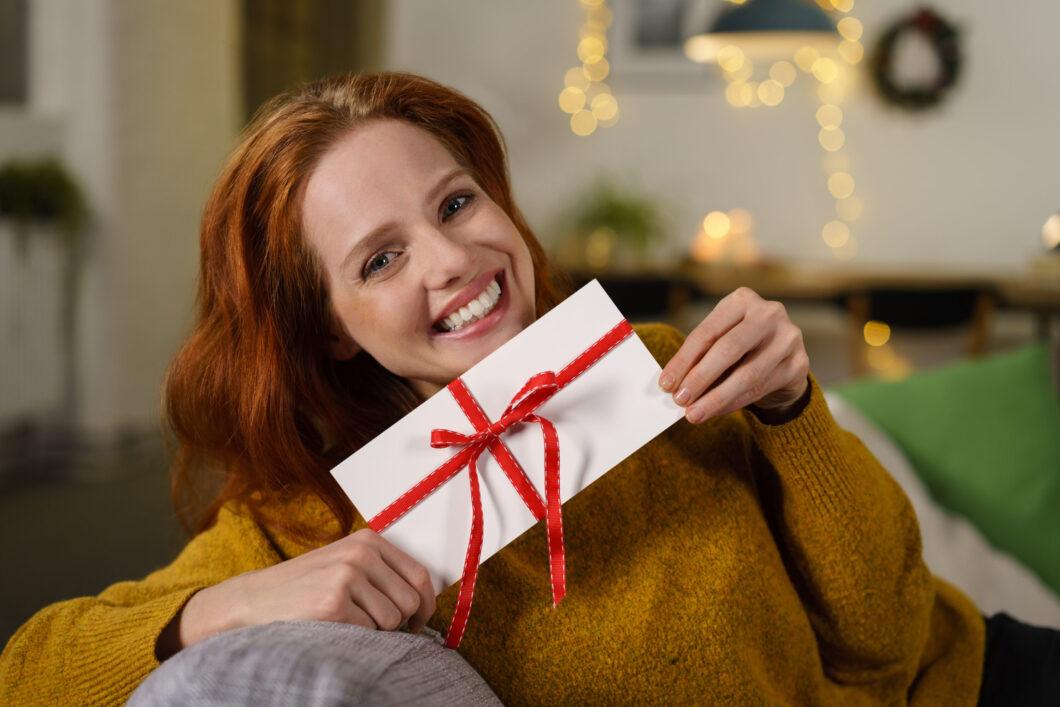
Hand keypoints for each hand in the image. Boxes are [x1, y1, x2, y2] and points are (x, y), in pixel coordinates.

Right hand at [158, 529, 434, 657]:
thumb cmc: (305, 588)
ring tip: (347, 621)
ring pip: (392, 620)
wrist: (254, 600)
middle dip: (400, 623)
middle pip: (410, 601)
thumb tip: (425, 601)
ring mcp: (347, 576)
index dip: (427, 603)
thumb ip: (382, 574)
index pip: (419, 574)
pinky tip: (333, 627)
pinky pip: (368, 632)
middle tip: (375, 627)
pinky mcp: (334, 603)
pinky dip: (356, 638)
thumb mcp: (345, 565)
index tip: (421, 621)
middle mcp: (361, 554)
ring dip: (375, 631)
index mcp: (368, 540)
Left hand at [658, 287, 809, 424]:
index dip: (683, 361)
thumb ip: (699, 357)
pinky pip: (761, 388)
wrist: (783, 360)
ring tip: (694, 413)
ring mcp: (788, 337)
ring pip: (747, 374)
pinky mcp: (799, 363)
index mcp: (742, 299)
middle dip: (700, 378)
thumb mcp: (720, 342)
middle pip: (728, 349)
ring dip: (716, 397)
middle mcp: (769, 313)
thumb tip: (672, 384)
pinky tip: (716, 411)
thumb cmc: (743, 349)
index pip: (707, 333)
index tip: (666, 384)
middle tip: (679, 400)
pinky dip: (734, 403)